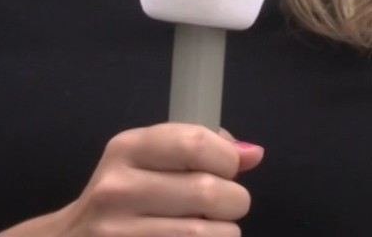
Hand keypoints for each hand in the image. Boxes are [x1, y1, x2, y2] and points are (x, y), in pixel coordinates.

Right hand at [34, 124, 262, 236]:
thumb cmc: (120, 198)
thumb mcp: (144, 161)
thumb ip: (196, 149)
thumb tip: (252, 153)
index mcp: (126, 150)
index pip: (196, 144)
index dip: (227, 159)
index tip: (227, 169)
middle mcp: (119, 190)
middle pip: (210, 192)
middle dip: (233, 200)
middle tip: (222, 205)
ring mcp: (123, 234)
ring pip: (213, 235)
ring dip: (224, 233)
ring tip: (207, 228)